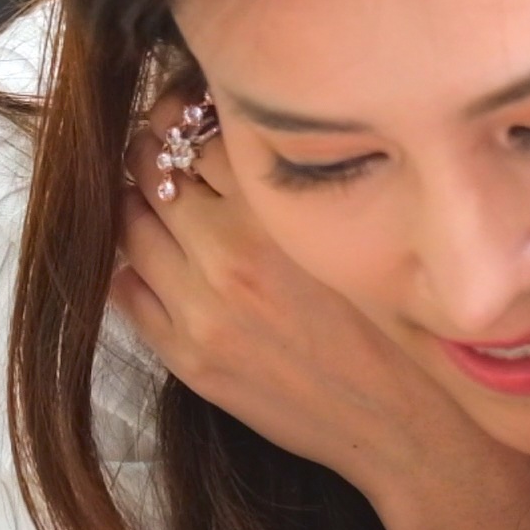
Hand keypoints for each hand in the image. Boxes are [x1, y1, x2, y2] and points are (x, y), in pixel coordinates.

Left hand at [113, 88, 521, 508]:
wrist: (403, 421)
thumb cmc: (393, 320)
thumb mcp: (349, 230)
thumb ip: (291, 183)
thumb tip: (234, 128)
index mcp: (280, 215)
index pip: (200, 131)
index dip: (188, 109)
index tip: (191, 109)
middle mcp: (232, 257)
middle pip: (155, 169)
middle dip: (153, 147)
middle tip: (162, 143)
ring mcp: (202, 311)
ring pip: (130, 226)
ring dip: (134, 201)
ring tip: (153, 194)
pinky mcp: (190, 358)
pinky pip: (127, 290)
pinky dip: (130, 263)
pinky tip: (152, 255)